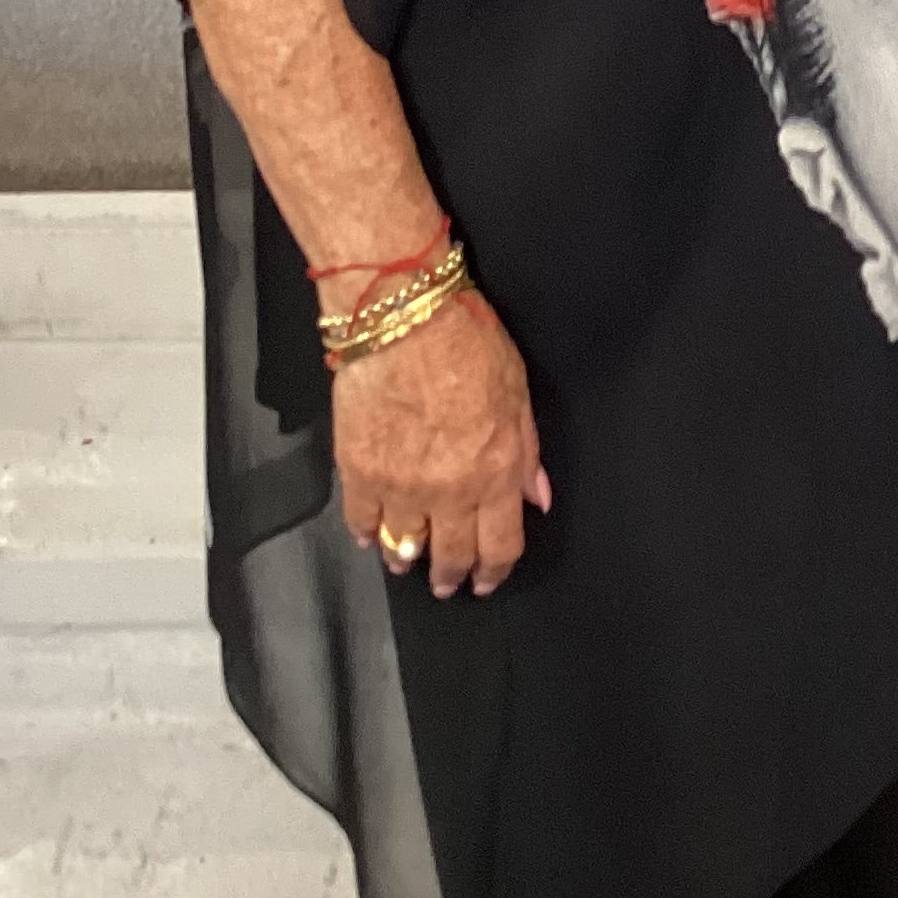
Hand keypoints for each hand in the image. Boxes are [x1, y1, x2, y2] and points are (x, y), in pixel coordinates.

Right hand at [334, 291, 551, 598]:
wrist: (404, 314)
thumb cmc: (465, 339)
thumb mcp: (518, 392)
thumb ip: (527, 452)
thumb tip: (538, 497)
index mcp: (496, 472)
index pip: (500, 545)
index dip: (494, 571)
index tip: (487, 580)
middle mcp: (450, 489)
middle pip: (453, 555)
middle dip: (452, 575)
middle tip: (448, 583)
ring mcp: (401, 485)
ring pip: (404, 545)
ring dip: (407, 560)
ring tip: (406, 563)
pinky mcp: (359, 470)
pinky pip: (361, 520)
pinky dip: (366, 534)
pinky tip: (370, 537)